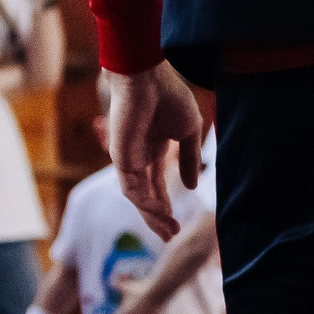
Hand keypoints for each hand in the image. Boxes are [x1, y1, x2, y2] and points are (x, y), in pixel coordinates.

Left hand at [104, 64, 206, 240]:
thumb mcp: (187, 133)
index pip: (158, 184)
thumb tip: (192, 186)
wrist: (147, 77)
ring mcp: (127, 158)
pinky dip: (145, 203)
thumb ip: (189, 159)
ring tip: (168, 231)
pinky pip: (132, 187)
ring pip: (138, 196)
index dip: (167, 204)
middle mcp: (138, 156)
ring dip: (152, 215)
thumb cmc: (168, 96)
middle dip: (158, 217)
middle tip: (171, 236)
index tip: (177, 224)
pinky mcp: (121, 157)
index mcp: (153, 148)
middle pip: (146, 195)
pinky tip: (159, 213)